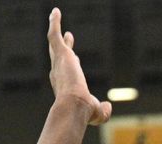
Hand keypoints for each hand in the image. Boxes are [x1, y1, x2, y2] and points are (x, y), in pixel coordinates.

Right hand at [47, 7, 110, 124]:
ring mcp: (59, 62)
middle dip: (64, 46)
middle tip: (69, 36)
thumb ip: (103, 110)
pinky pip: (54, 34)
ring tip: (55, 17)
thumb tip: (108, 106)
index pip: (69, 72)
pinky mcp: (60, 53)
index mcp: (66, 86)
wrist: (75, 105)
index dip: (73, 64)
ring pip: (54, 42)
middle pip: (61, 56)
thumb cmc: (84, 112)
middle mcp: (59, 73)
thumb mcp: (97, 113)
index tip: (76, 58)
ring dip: (55, 28)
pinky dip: (54, 23)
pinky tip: (56, 12)